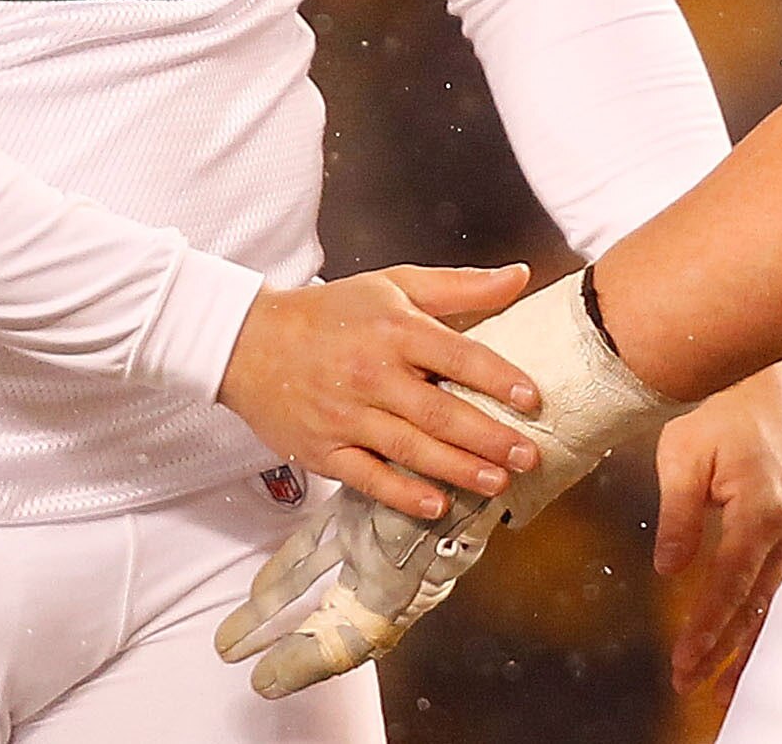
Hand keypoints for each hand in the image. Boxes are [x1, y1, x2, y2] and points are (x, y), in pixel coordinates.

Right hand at [218, 272, 676, 697]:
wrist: (249, 343)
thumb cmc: (331, 313)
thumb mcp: (393, 285)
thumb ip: (460, 286)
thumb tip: (520, 276)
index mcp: (393, 328)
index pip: (457, 354)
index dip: (498, 378)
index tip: (532, 398)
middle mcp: (370, 372)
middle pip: (440, 411)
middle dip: (489, 437)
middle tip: (529, 455)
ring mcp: (345, 414)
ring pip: (411, 448)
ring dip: (459, 469)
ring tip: (498, 482)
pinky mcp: (325, 449)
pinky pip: (370, 477)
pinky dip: (404, 494)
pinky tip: (437, 505)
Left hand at [652, 356, 781, 697]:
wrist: (767, 375)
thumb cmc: (722, 407)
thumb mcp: (682, 455)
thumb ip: (677, 517)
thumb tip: (671, 570)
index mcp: (760, 511)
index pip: (729, 588)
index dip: (706, 631)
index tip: (685, 664)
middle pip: (761, 607)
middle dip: (733, 655)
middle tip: (705, 692)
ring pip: (779, 599)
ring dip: (755, 641)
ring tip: (730, 683)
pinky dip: (771, 611)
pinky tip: (758, 636)